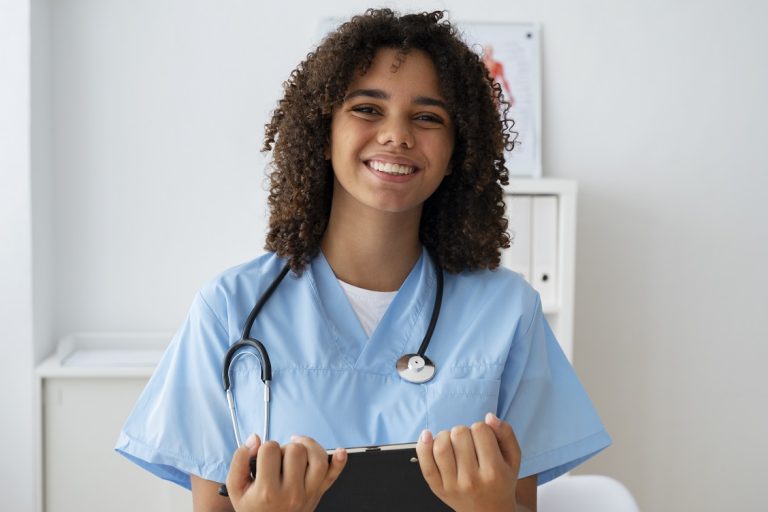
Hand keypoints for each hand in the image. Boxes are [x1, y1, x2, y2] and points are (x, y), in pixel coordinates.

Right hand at [225, 434, 346, 511]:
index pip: (270, 449)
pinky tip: (340, 451)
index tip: (262, 459)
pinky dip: (340, 462)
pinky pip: (333, 476)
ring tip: (298, 449)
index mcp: (267, 491)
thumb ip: (240, 461)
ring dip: (308, 447)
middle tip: (278, 460)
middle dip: (285, 448)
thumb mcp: (236, 488)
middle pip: (296, 450)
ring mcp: (308, 494)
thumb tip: (255, 439)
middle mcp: (291, 493)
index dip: (265, 448)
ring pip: (317, 458)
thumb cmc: (253, 507)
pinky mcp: (318, 493)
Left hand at [416, 413, 521, 511]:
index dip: (481, 429)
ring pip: (441, 445)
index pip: (480, 429)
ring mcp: (453, 485)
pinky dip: (423, 445)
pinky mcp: (438, 488)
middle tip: (469, 443)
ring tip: (453, 442)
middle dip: (464, 432)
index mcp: (493, 471)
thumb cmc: (501, 481)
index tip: (484, 439)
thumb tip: (489, 417)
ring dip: (445, 436)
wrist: (490, 511)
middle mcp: (472, 479)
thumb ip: (506, 433)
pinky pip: (425, 463)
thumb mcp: (513, 458)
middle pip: (459, 434)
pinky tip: (427, 436)